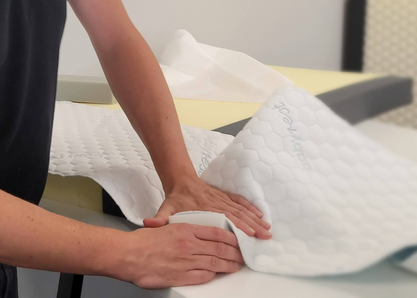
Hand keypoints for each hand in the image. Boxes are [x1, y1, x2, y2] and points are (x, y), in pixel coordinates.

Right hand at [120, 224, 242, 288]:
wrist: (127, 255)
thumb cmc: (143, 241)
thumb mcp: (167, 226)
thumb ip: (184, 229)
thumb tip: (198, 233)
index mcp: (186, 229)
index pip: (216, 232)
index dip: (231, 237)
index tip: (238, 240)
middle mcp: (188, 244)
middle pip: (219, 248)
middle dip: (234, 252)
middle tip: (243, 255)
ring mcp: (185, 260)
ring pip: (214, 262)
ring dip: (228, 265)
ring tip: (236, 266)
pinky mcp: (180, 276)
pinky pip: (202, 275)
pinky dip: (212, 274)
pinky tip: (217, 273)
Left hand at [144, 176, 271, 239]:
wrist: (181, 179)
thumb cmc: (175, 198)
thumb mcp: (166, 208)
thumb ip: (159, 219)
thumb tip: (148, 225)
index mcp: (205, 208)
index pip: (225, 219)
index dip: (238, 227)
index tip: (250, 235)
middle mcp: (217, 203)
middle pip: (238, 216)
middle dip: (253, 226)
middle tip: (265, 236)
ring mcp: (222, 199)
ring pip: (242, 210)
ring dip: (255, 219)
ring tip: (267, 228)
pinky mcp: (225, 196)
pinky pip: (240, 202)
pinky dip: (251, 208)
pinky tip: (260, 215)